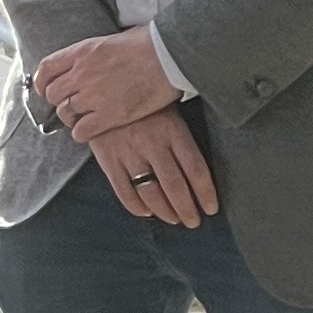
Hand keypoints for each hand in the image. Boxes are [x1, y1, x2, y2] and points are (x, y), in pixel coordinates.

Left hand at [34, 25, 179, 138]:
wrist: (170, 56)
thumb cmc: (148, 44)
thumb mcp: (112, 40)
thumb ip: (93, 52)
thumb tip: (89, 58)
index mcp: (82, 52)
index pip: (46, 68)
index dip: (41, 81)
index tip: (44, 88)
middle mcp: (82, 74)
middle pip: (53, 94)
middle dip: (58, 101)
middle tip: (69, 105)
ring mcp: (94, 96)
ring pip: (64, 113)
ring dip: (70, 117)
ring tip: (82, 118)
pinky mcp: (109, 115)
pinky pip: (81, 131)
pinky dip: (81, 133)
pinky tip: (90, 130)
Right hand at [84, 106, 218, 226]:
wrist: (101, 91)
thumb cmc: (141, 102)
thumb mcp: (168, 109)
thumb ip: (182, 137)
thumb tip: (198, 169)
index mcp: (172, 130)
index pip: (196, 169)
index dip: (206, 192)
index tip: (211, 207)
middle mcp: (152, 144)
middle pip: (175, 186)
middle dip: (187, 209)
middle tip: (193, 221)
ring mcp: (129, 154)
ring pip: (151, 193)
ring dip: (165, 211)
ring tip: (173, 218)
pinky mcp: (109, 160)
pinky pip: (124, 192)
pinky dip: (136, 207)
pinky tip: (146, 211)